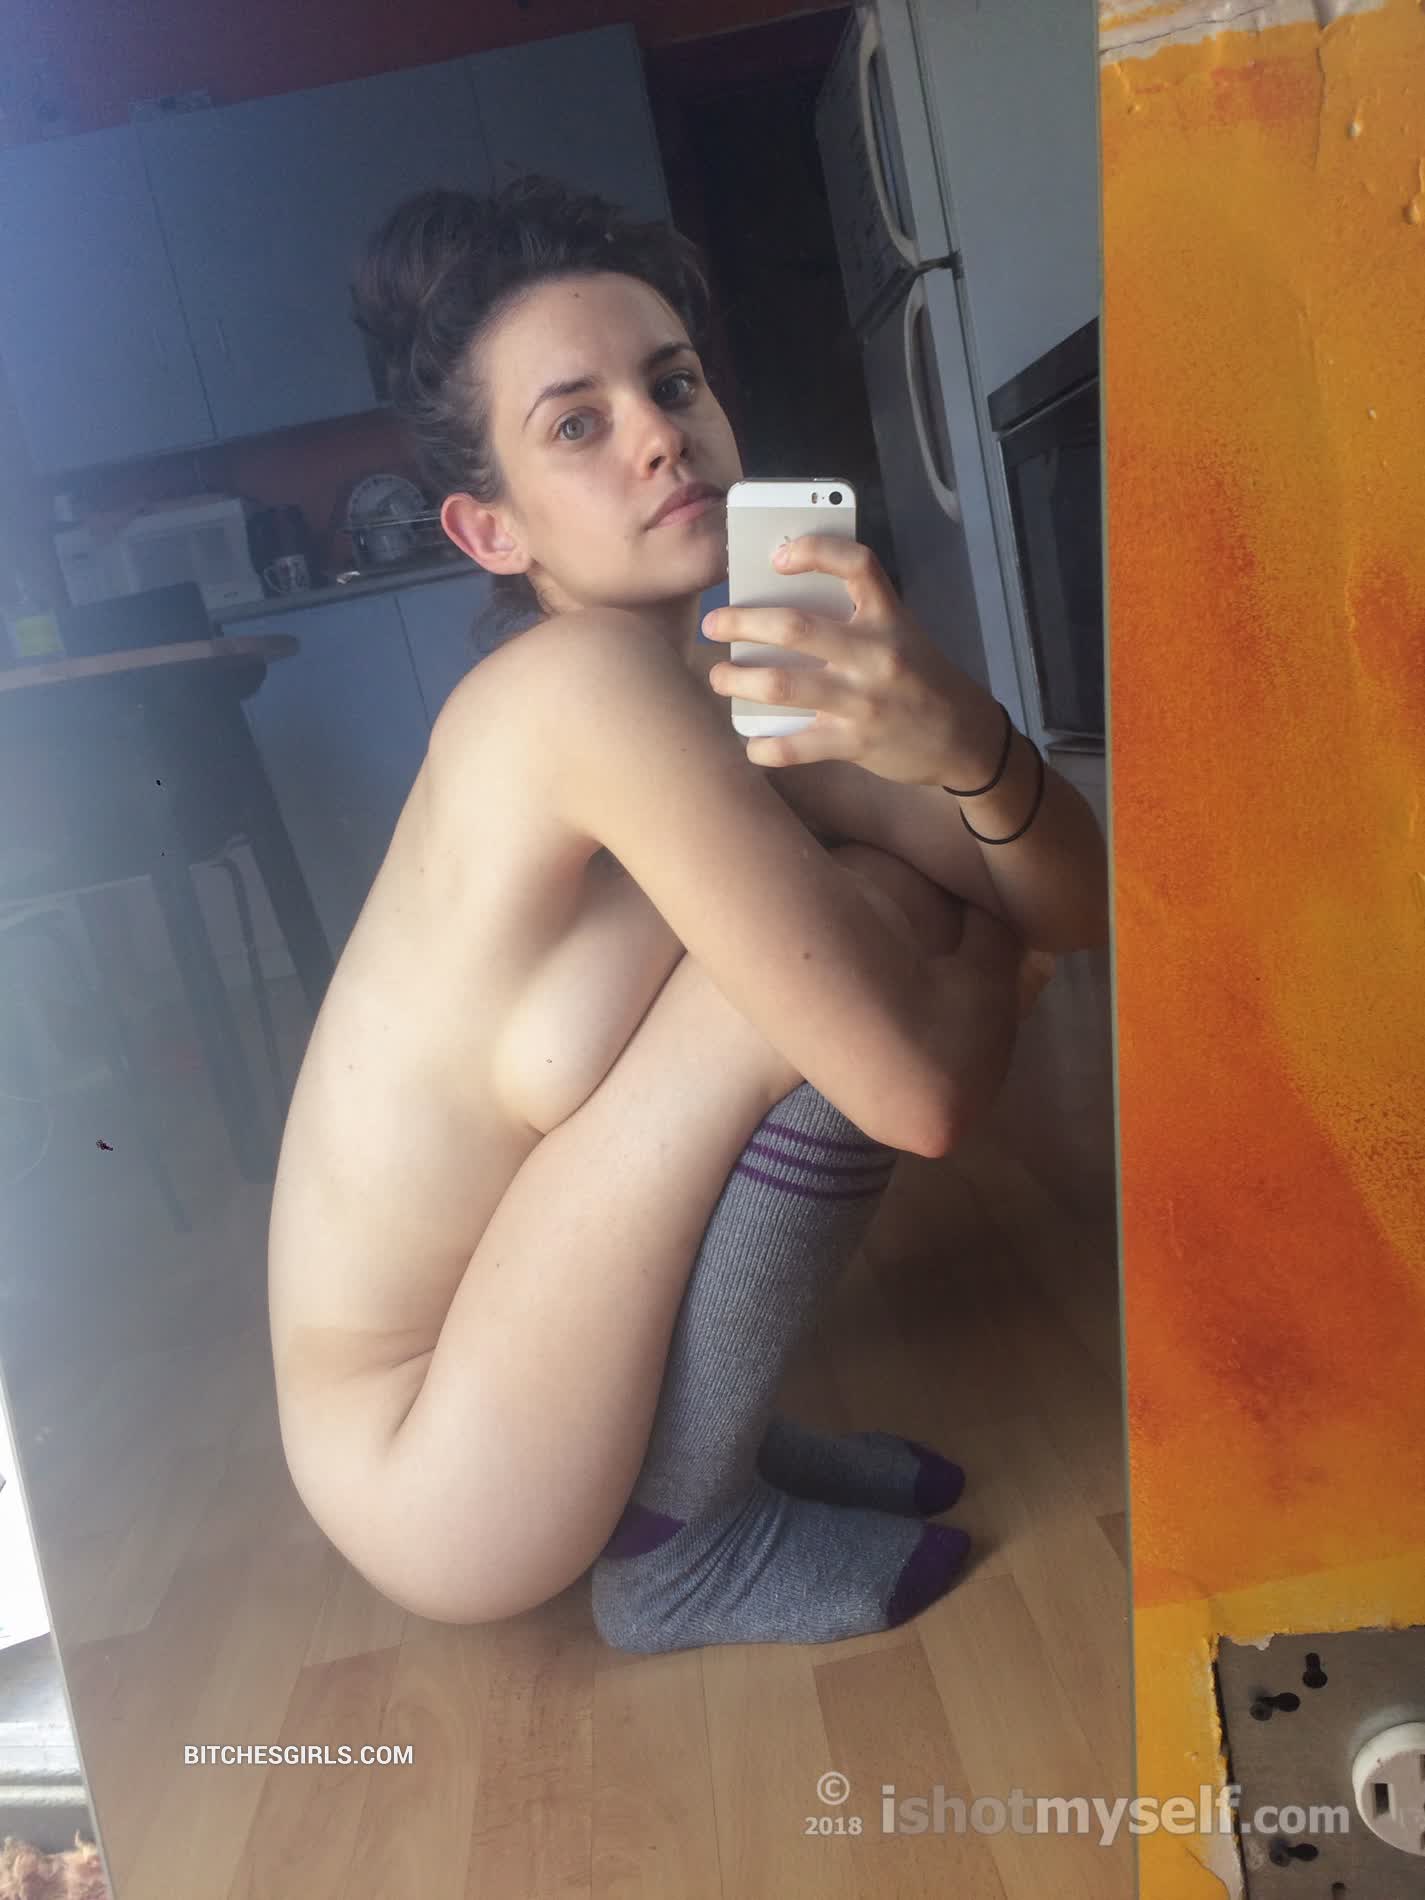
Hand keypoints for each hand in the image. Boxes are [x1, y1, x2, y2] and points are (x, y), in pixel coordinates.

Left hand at [701, 535, 990, 785]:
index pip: (856, 563)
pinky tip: (751, 741)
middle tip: (714, 624)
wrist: (965, 737)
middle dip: (741, 623)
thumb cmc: (921, 678)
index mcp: (888, 616)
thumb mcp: (900, 634)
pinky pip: (795, 746)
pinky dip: (764, 746)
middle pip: (794, 628)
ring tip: (719, 677)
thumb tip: (780, 610)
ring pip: (782, 685)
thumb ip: (854, 619)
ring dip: (738, 681)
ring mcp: (863, 700)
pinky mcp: (855, 742)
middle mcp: (875, 653)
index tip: (776, 557)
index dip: (814, 551)